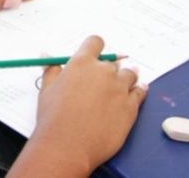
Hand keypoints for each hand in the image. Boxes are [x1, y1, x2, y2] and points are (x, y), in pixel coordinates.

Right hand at [16, 36, 146, 175]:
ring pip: (130, 74)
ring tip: (120, 87)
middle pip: (113, 61)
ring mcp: (119, 89)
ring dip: (125, 78)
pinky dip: (139, 90)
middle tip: (103, 81)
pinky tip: (138, 90)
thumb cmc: (53, 118)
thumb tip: (47, 54)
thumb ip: (51, 69)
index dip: (95, 48)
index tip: (95, 55)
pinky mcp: (131, 107)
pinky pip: (141, 92)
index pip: (95, 42)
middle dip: (108, 69)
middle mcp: (103, 72)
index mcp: (82, 63)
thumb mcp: (47, 90)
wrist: (67, 146)